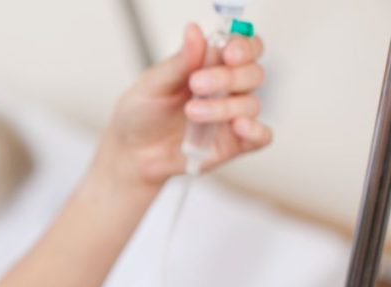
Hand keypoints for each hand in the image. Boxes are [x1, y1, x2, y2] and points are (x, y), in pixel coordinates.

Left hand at [94, 23, 270, 188]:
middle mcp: (227, 89)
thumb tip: (194, 31)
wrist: (130, 151)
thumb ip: (179, 62)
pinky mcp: (233, 143)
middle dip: (227, 78)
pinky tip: (239, 126)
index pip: (243, 48)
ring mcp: (231, 116)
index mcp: (210, 66)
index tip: (228, 53)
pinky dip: (256, 131)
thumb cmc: (142, 113)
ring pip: (250, 105)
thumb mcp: (154, 84)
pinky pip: (261, 137)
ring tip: (191, 112)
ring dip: (224, 107)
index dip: (244, 47)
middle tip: (196, 84)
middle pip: (252, 74)